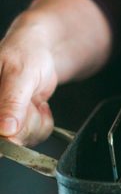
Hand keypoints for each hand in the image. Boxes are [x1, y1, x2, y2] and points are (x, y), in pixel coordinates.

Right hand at [0, 22, 57, 146]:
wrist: (40, 53)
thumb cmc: (25, 54)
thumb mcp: (19, 75)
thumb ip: (12, 103)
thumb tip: (5, 130)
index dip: (7, 131)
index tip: (20, 116)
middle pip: (8, 140)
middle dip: (27, 121)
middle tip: (29, 99)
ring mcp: (2, 121)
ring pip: (22, 140)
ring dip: (37, 120)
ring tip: (32, 99)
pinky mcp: (15, 125)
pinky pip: (33, 136)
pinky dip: (42, 122)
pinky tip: (37, 105)